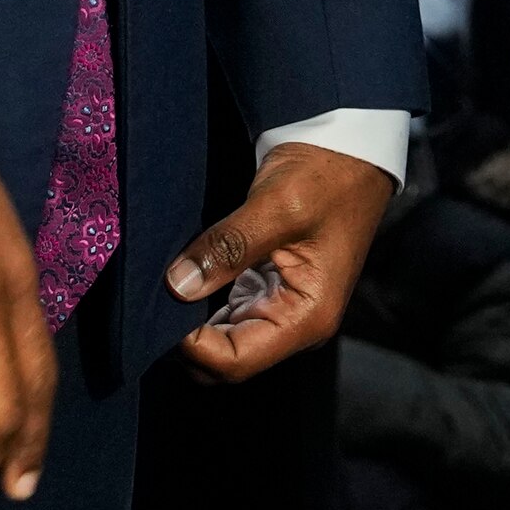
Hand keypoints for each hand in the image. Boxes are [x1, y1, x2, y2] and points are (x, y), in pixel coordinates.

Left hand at [165, 139, 395, 380]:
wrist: (351, 148)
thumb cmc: (327, 176)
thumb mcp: (276, 206)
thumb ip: (227, 247)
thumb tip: (178, 285)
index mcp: (307, 318)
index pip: (236, 361)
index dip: (194, 345)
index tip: (163, 306)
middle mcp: (296, 324)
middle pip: (227, 359)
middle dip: (189, 338)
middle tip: (158, 295)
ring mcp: (283, 308)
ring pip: (224, 339)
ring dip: (193, 321)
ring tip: (169, 283)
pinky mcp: (270, 289)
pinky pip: (228, 313)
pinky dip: (203, 303)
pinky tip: (186, 276)